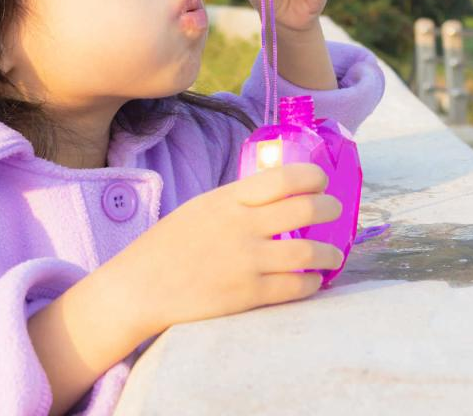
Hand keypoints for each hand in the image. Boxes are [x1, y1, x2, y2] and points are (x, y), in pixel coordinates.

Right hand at [120, 163, 344, 332]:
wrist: (137, 289)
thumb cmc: (167, 247)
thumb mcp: (200, 209)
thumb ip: (237, 202)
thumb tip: (276, 195)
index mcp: (228, 199)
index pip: (284, 178)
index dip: (312, 177)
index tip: (321, 182)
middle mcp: (241, 225)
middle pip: (305, 208)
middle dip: (330, 208)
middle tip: (335, 212)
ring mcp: (246, 260)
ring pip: (308, 251)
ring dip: (329, 253)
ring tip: (333, 256)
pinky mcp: (247, 294)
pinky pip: (294, 287)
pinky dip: (311, 283)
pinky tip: (312, 282)